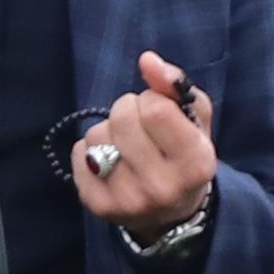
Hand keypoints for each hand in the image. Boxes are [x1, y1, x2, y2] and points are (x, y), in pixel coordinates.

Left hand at [67, 51, 217, 232]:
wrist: (172, 213)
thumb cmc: (184, 155)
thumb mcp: (195, 120)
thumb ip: (176, 85)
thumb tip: (147, 60)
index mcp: (195, 163)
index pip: (156, 109)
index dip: (152, 100)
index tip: (158, 112)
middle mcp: (163, 187)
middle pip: (123, 118)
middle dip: (128, 112)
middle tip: (139, 128)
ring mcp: (129, 200)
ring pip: (96, 135)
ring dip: (107, 131)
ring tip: (124, 146)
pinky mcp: (99, 207)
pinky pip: (78, 154)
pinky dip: (88, 151)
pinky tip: (107, 162)